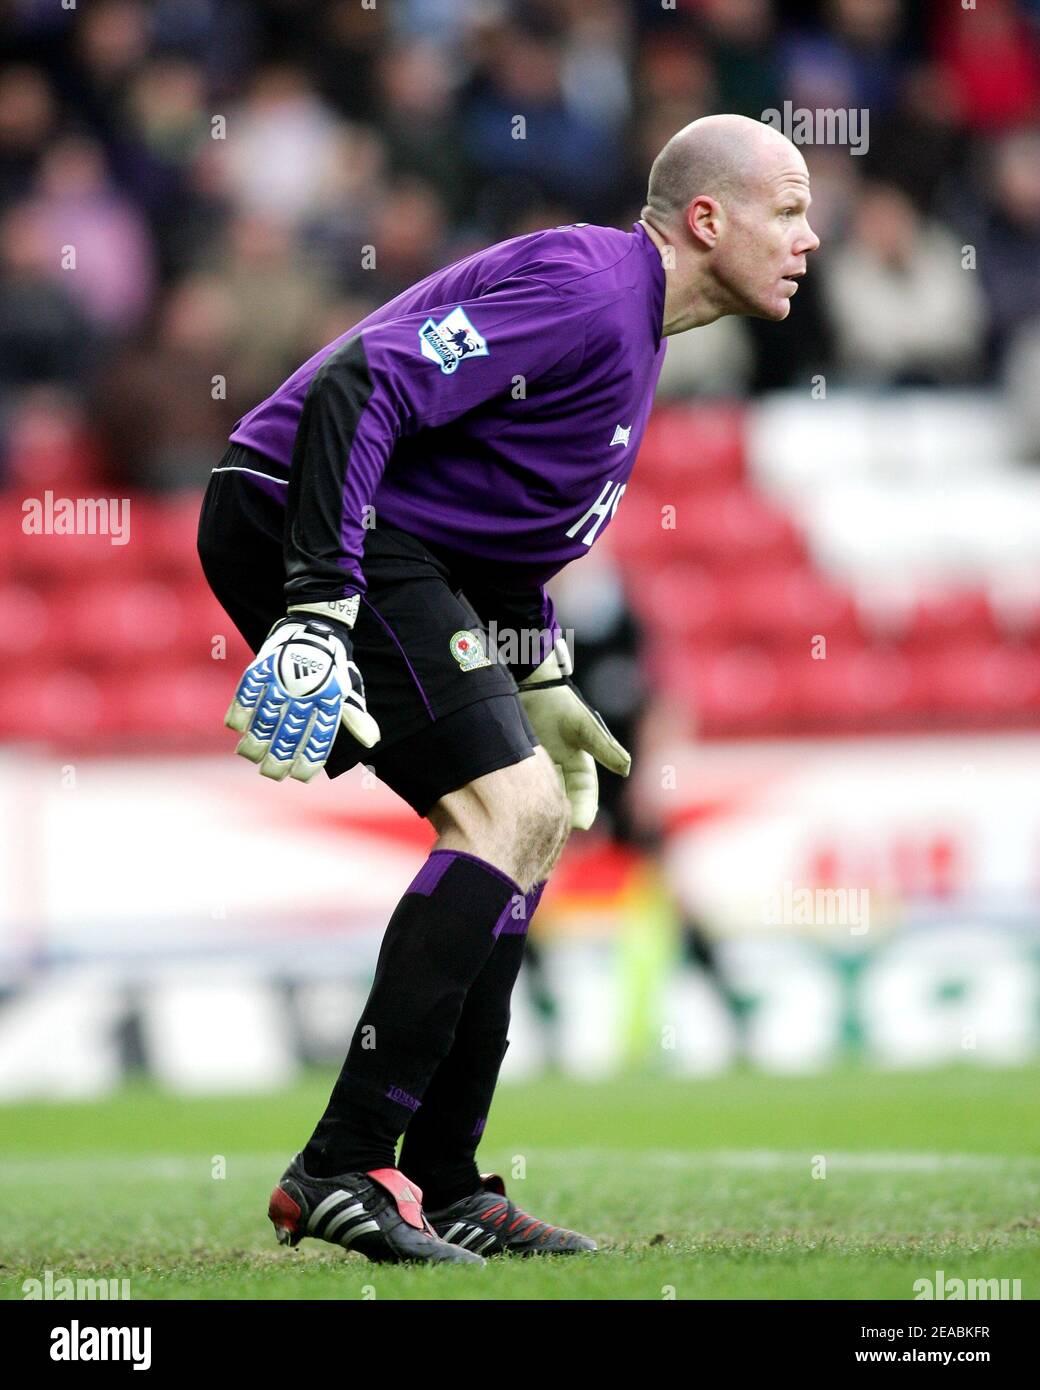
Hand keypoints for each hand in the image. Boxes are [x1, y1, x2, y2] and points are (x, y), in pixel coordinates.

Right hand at [225, 605, 379, 781]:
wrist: (317, 623)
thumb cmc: (333, 664)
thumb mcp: (347, 688)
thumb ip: (354, 717)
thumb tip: (372, 741)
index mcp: (329, 701)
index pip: (318, 741)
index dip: (308, 762)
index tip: (299, 776)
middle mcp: (306, 694)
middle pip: (288, 736)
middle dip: (278, 760)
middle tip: (270, 774)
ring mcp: (283, 680)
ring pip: (265, 719)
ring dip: (255, 742)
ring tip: (248, 755)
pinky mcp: (264, 666)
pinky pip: (247, 693)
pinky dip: (240, 710)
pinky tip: (236, 727)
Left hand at [517, 638, 630, 829]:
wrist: (528, 687)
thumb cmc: (559, 703)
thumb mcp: (583, 725)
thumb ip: (603, 746)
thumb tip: (626, 768)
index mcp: (580, 767)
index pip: (584, 796)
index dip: (582, 810)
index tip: (578, 825)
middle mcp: (561, 773)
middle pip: (562, 803)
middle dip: (559, 818)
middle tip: (551, 833)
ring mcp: (540, 771)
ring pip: (542, 799)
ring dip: (538, 811)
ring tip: (531, 826)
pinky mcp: (520, 769)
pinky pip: (521, 790)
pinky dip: (520, 800)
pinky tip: (512, 809)